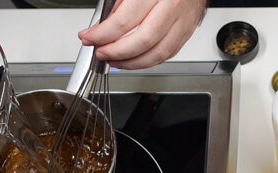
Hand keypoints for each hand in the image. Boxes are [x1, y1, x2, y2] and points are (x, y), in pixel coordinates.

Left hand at [79, 0, 207, 69]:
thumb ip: (117, 5)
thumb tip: (102, 27)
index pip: (125, 20)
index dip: (103, 34)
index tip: (89, 38)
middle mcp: (171, 6)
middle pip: (143, 41)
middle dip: (117, 52)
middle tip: (101, 53)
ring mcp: (182, 20)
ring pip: (158, 53)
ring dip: (133, 62)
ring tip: (115, 61)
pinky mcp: (188, 30)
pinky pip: (168, 53)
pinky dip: (149, 60)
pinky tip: (135, 59)